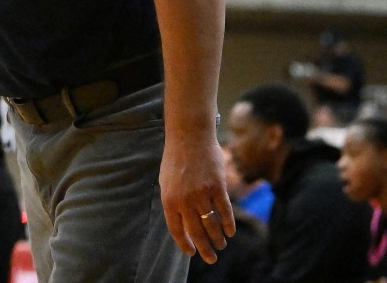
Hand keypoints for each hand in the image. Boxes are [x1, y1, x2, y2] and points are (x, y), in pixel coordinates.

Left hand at [159, 136, 234, 263]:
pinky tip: (230, 232)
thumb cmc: (176, 160)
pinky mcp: (217, 187)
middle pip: (196, 232)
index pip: (177, 230)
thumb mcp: (166, 182)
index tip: (191, 253)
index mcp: (169, 200)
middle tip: (211, 258)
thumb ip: (173, 203)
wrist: (189, 138)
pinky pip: (225, 212)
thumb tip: (182, 225)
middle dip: (205, 249)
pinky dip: (229, 224)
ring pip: (212, 224)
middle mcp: (185, 200)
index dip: (185, 244)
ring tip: (221, 244)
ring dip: (218, 238)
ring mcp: (202, 194)